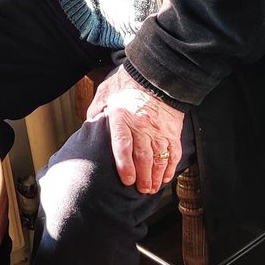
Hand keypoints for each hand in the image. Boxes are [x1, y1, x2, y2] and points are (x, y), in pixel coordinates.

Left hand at [85, 67, 184, 193]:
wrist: (155, 73)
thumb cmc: (127, 83)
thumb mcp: (105, 93)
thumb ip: (96, 111)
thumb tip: (90, 125)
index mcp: (122, 117)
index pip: (123, 145)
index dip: (125, 165)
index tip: (126, 180)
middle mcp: (142, 126)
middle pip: (143, 157)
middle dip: (143, 177)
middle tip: (141, 190)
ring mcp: (160, 129)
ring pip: (160, 158)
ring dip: (156, 176)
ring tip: (152, 189)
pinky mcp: (173, 130)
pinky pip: (174, 152)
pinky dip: (170, 166)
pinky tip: (166, 177)